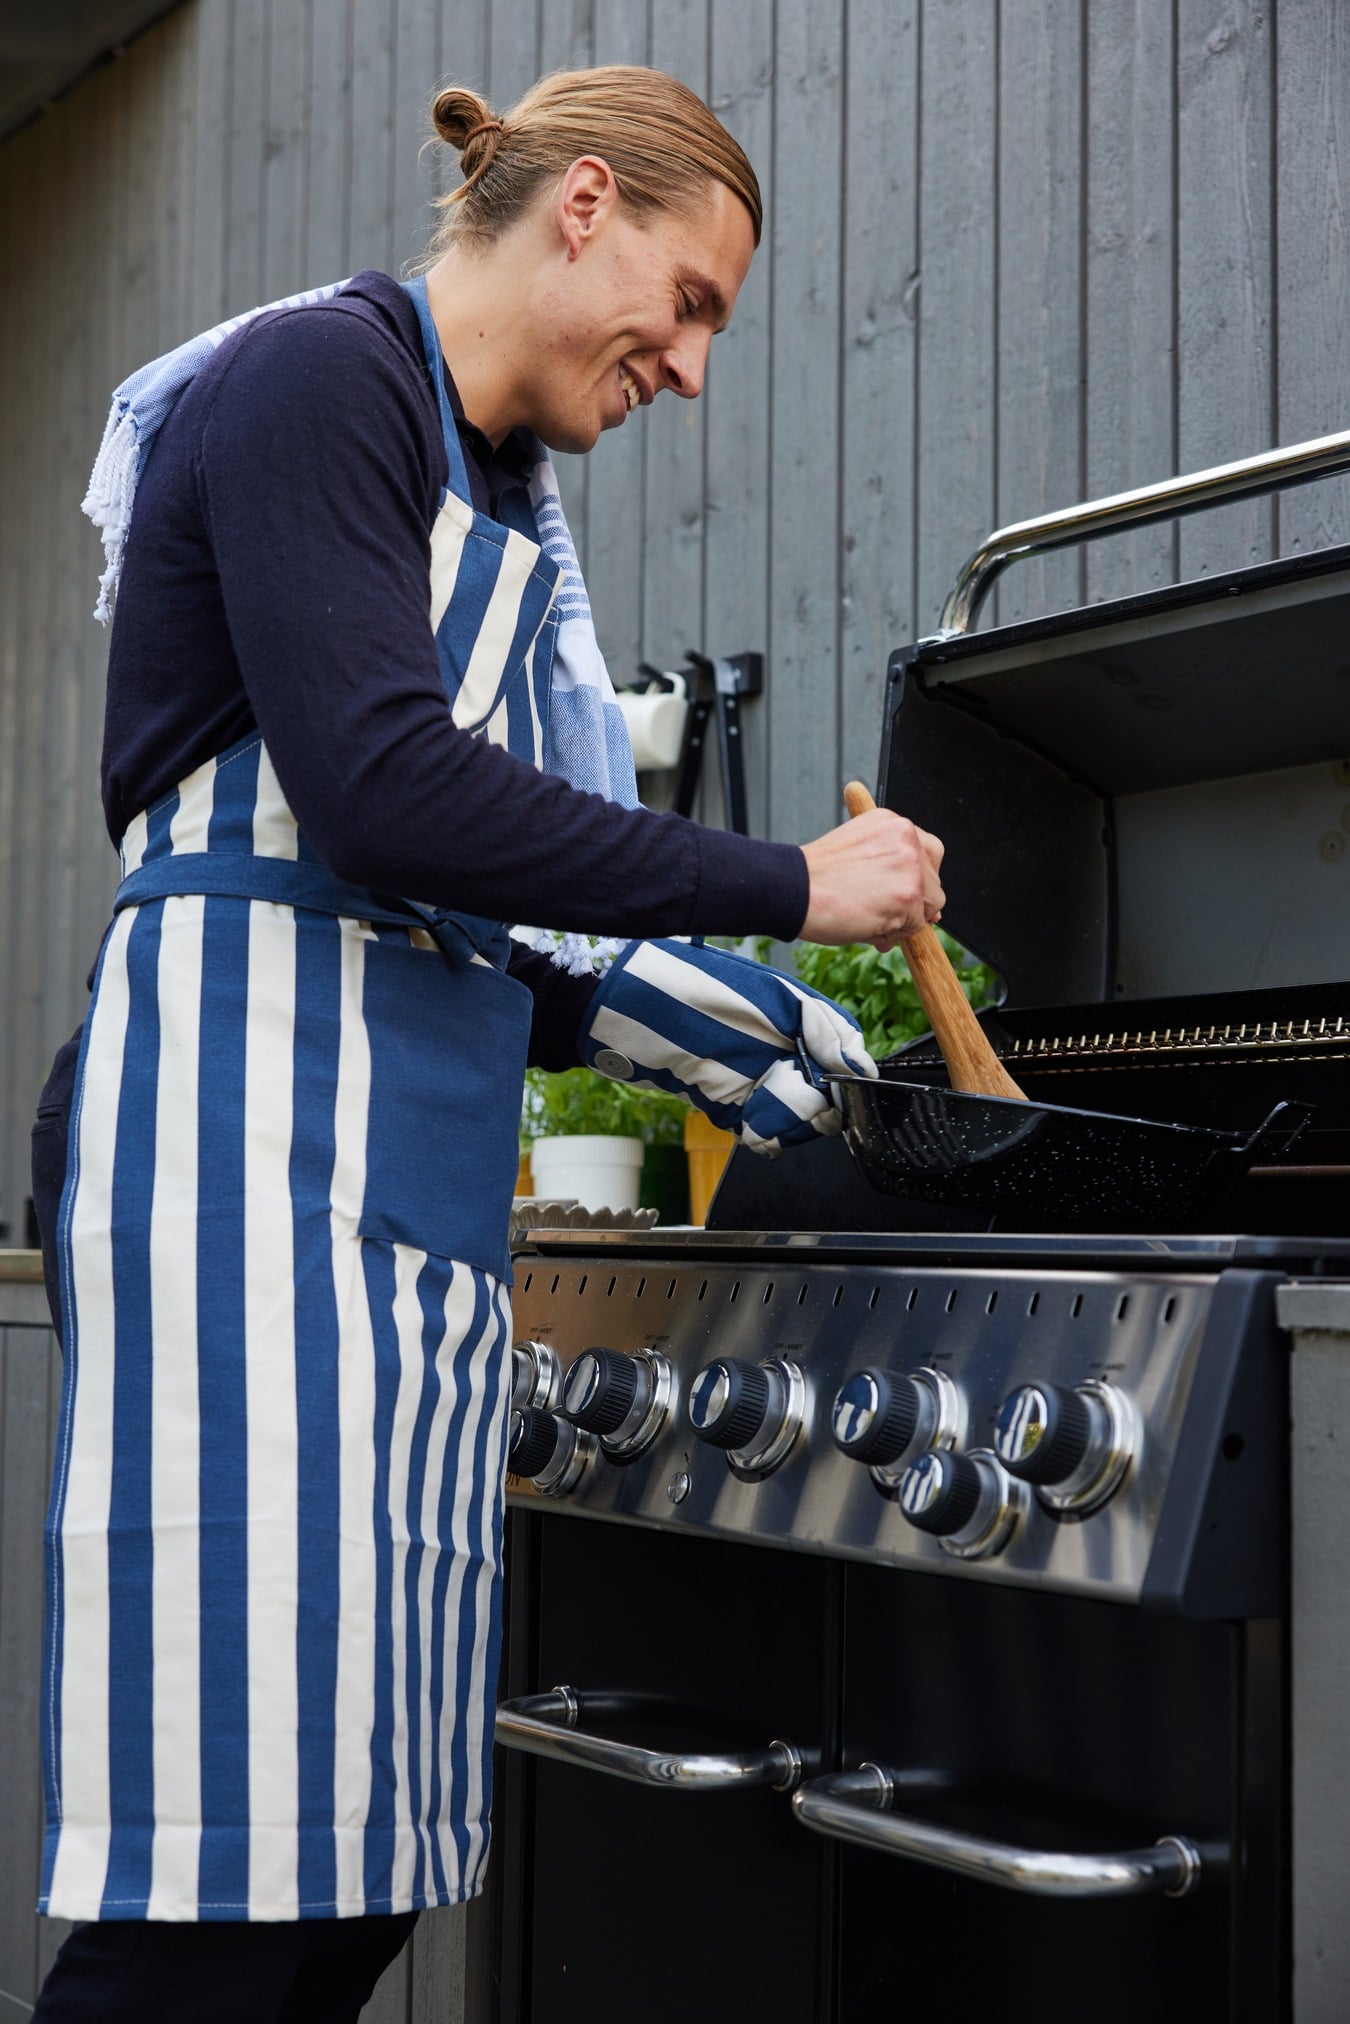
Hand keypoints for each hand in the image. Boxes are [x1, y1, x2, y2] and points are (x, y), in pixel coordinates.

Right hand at [800, 808, 944, 949]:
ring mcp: (911, 866)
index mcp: (892, 823)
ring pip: (927, 906)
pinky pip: (914, 926)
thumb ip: (890, 868)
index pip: (928, 853)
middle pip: (934, 881)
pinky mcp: (909, 895)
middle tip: (879, 911)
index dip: (918, 878)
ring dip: (901, 920)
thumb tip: (928, 907)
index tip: (902, 893)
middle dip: (912, 902)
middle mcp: (906, 837)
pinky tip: (866, 925)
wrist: (792, 889)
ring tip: (866, 917)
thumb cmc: (815, 878)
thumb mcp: (857, 854)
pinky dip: (892, 933)